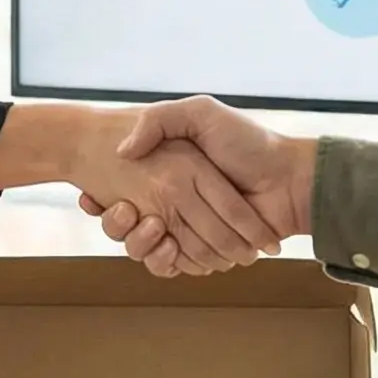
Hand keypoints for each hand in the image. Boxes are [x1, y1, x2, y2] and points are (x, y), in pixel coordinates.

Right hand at [78, 98, 312, 275]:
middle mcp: (173, 202)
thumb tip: (123, 150)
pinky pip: (170, 264)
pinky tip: (166, 244)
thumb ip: (158, 120)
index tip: (89, 196)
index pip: (120, 189)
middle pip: (125, 224)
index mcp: (168, 173)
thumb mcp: (200, 114)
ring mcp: (187, 229)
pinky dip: (165, 260)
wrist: (289, 179)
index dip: (100, 198)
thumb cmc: (248, 142)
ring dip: (137, 243)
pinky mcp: (202, 253)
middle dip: (115, 222)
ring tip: (148, 226)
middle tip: (120, 210)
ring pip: (142, 248)